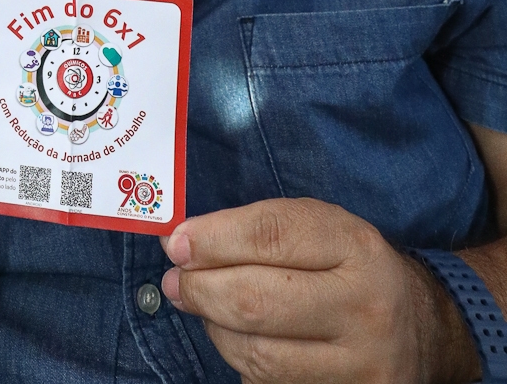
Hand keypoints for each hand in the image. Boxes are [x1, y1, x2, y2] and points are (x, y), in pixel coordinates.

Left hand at [160, 198, 477, 383]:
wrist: (422, 328)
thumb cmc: (351, 268)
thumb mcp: (322, 230)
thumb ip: (258, 230)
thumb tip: (182, 245)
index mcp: (356, 247)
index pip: (271, 235)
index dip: (212, 239)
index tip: (175, 243)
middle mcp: (364, 308)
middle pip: (256, 302)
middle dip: (201, 290)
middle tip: (177, 282)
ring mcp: (361, 367)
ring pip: (258, 355)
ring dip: (216, 330)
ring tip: (207, 310)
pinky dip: (243, 364)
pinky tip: (241, 341)